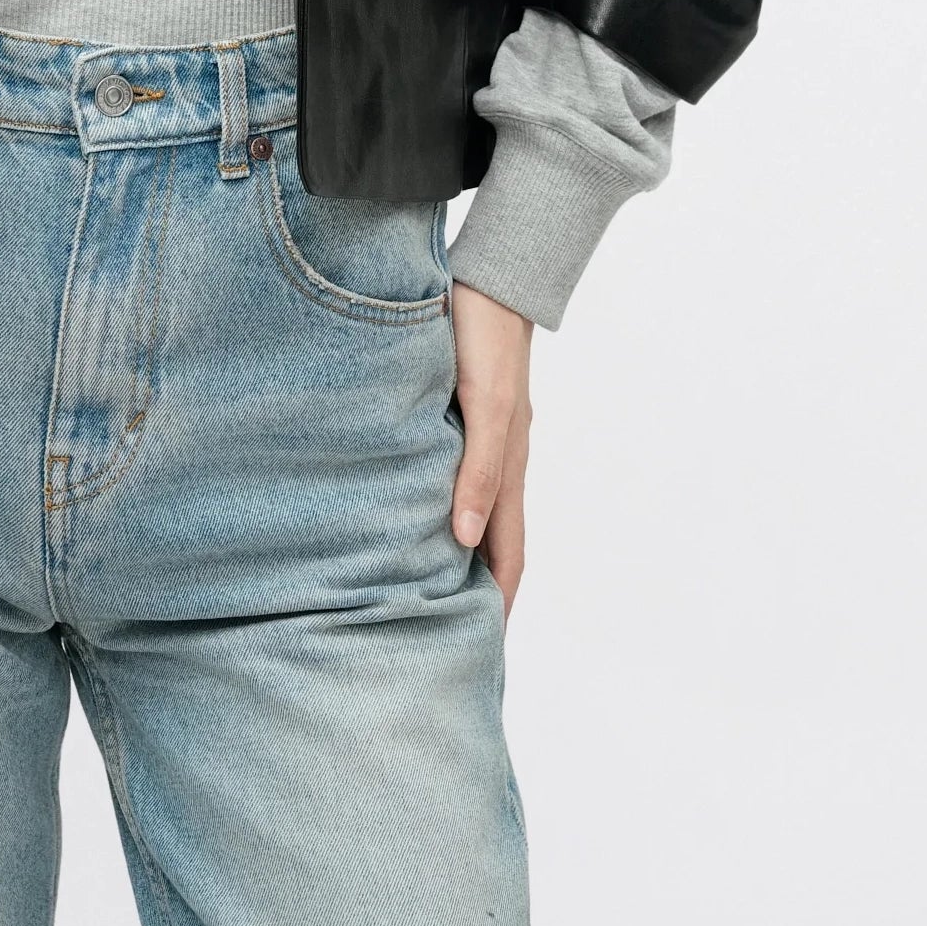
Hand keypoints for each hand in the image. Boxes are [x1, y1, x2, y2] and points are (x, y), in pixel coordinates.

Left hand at [448, 280, 532, 615]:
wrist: (491, 275)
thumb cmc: (485, 337)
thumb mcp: (482, 406)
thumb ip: (476, 470)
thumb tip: (462, 540)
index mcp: (508, 463)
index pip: (508, 553)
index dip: (500, 601)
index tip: (483, 650)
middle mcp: (499, 456)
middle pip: (493, 538)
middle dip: (479, 588)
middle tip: (449, 633)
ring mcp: (483, 433)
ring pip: (472, 506)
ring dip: (458, 550)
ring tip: (428, 586)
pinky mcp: (462, 409)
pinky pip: (456, 472)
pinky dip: (443, 504)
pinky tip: (418, 507)